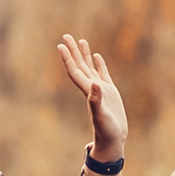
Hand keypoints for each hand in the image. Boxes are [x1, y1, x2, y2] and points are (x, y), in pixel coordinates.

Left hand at [56, 33, 127, 175]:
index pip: (74, 71)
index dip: (67, 58)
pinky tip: (97, 56)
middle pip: (79, 65)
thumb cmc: (106, 130)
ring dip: (84, 55)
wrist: (113, 139)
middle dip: (73, 51)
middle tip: (66, 36)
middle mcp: (91, 88)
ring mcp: (100, 89)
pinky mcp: (110, 92)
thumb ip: (97, 100)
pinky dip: (99, 64)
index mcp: (87, 91)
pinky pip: (103, 74)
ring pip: (90, 67)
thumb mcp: (102, 115)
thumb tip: (94, 85)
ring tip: (81, 40)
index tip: (61, 45)